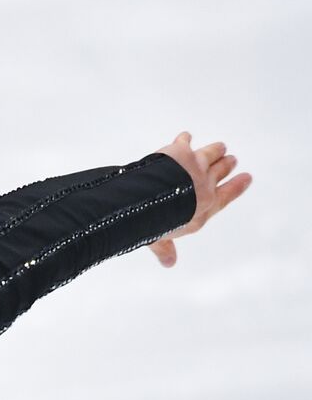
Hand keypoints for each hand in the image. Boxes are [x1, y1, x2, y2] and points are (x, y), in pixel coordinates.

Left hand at [148, 131, 251, 266]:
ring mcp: (196, 166)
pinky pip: (185, 142)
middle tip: (232, 160)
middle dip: (226, 165)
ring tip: (220, 147)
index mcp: (204, 208)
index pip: (226, 196)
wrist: (150, 199)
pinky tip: (185, 136)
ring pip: (211, 154)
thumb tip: (169, 263)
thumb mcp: (161, 239)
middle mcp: (204, 186)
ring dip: (215, 150)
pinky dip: (185, 139)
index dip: (237, 187)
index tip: (247, 178)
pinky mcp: (182, 151)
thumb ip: (165, 249)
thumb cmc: (157, 222)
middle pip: (220, 172)